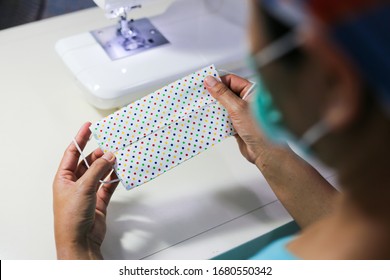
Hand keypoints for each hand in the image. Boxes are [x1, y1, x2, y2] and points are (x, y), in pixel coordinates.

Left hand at [53, 122, 118, 258]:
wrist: (80, 240)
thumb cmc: (71, 217)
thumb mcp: (83, 188)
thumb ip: (97, 170)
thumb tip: (108, 155)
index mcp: (64, 178)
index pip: (72, 152)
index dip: (80, 138)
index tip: (89, 126)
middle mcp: (75, 183)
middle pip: (88, 162)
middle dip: (99, 153)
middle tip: (111, 145)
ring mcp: (88, 191)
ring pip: (100, 172)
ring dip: (108, 165)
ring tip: (118, 156)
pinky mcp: (99, 200)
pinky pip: (108, 185)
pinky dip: (115, 178)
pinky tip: (121, 172)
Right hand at [204, 74, 270, 164]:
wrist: (264, 152)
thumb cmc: (259, 129)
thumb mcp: (237, 108)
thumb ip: (222, 94)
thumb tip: (210, 81)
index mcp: (251, 91)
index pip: (231, 80)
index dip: (218, 81)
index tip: (205, 84)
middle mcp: (247, 100)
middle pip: (226, 93)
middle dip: (214, 95)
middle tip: (201, 96)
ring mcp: (242, 112)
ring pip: (224, 106)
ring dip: (215, 108)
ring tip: (203, 107)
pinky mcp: (237, 124)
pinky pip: (224, 118)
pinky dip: (217, 119)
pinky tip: (209, 119)